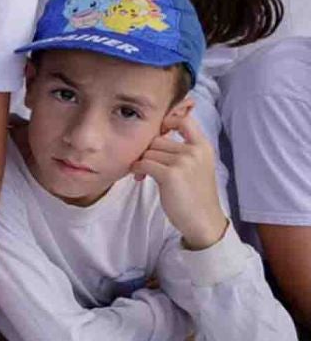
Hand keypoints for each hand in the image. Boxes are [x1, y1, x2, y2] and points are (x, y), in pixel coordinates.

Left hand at [133, 112, 228, 249]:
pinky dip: (137, 169)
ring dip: (141, 162)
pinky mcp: (171, 175)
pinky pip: (143, 163)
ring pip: (148, 152)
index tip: (159, 132)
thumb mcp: (197, 165)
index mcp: (203, 146)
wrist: (203, 220)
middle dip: (147, 151)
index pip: (183, 120)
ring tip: (143, 173)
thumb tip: (155, 135)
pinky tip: (140, 176)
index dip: (167, 121)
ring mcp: (183, 162)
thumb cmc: (195, 193)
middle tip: (145, 165)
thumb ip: (183, 149)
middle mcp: (194, 151)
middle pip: (156, 140)